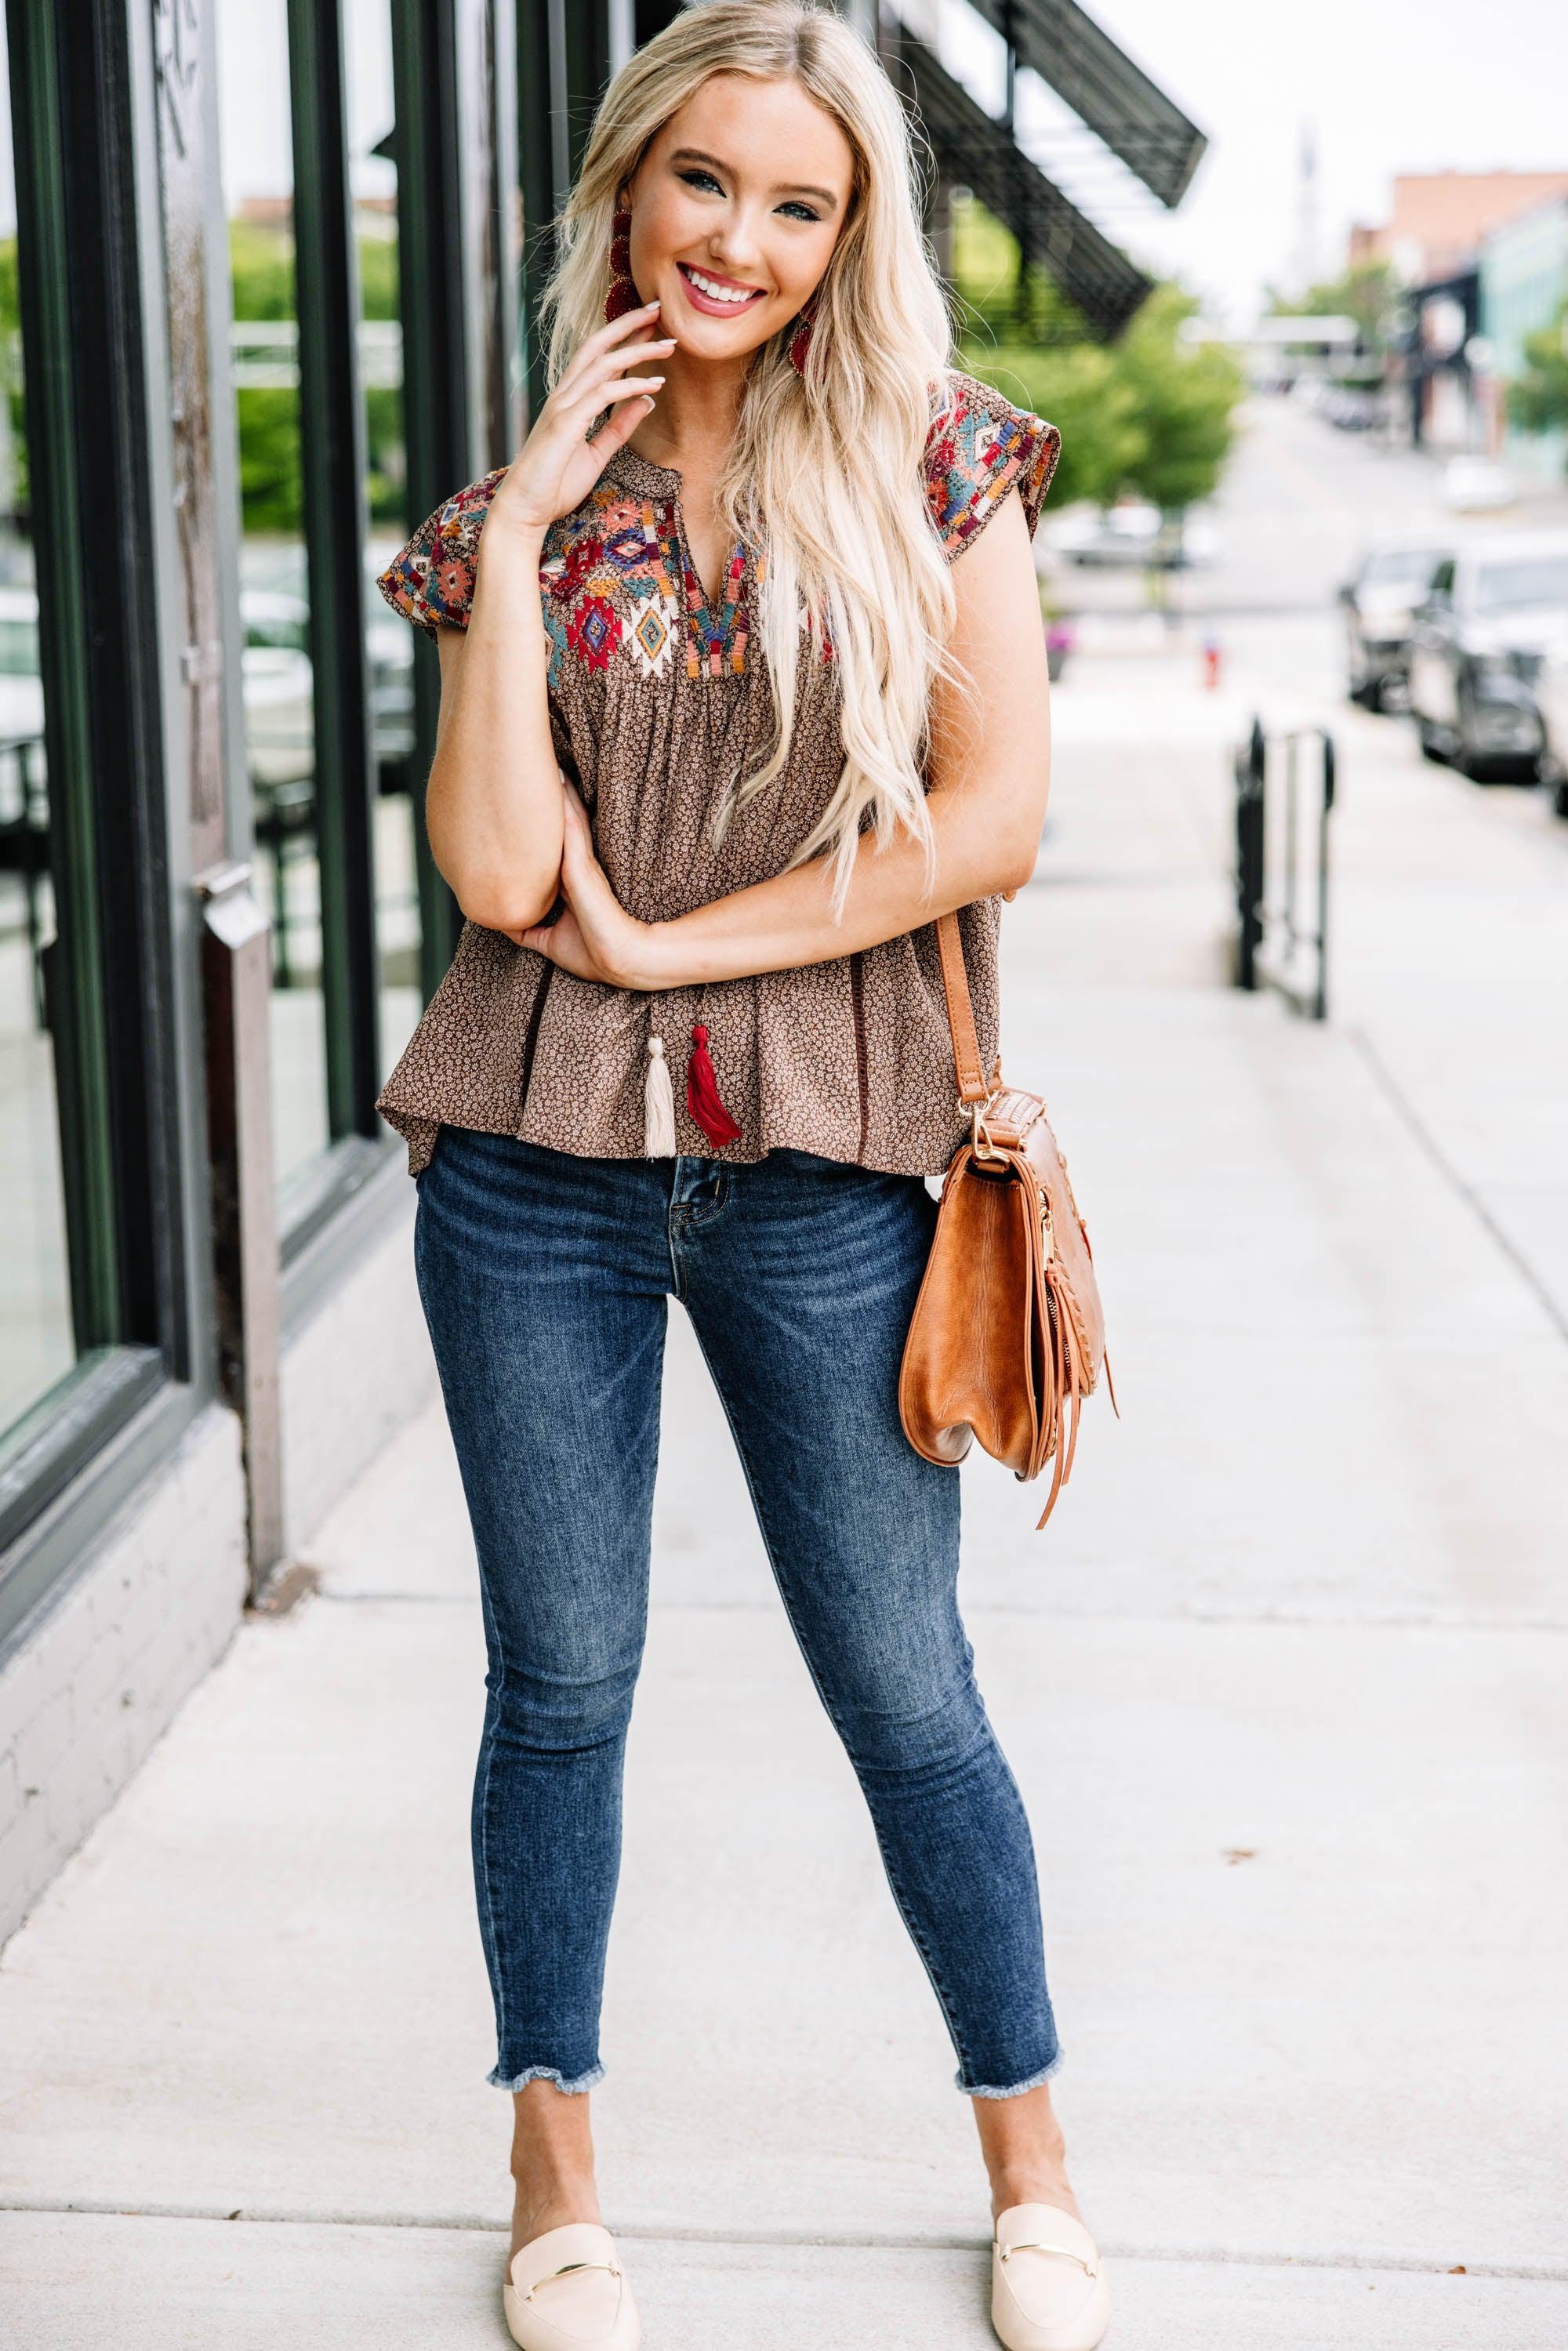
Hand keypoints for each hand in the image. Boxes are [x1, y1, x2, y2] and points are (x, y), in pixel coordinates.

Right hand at [487, 302, 677, 536]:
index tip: (653, 325)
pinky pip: (602, 394)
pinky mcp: (565, 424)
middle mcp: (564, 396)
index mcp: (569, 400)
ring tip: (669, 345)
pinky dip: (630, 385)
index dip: (625, 336)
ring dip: (638, 350)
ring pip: (603, 364)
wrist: (525, 510)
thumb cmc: (554, 486)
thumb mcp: (597, 454)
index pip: (598, 356)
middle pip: (597, 345)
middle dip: (629, 324)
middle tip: (660, 309)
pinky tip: (654, 383)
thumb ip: (619, 427)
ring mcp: (563, 407)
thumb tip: (646, 401)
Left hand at [509, 782, 659, 989]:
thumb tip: (504, 925)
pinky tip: (555, 776)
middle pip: (556, 822)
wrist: (621, 959)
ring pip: (564, 817)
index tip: (519, 802)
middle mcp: (574, 865)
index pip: (547, 846)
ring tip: (545, 758)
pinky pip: (568, 825)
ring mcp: (578, 861)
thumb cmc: (593, 953)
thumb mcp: (549, 941)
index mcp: (568, 881)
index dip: (534, 825)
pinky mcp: (581, 863)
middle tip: (534, 762)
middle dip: (545, 796)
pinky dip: (562, 802)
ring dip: (556, 789)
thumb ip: (529, 930)